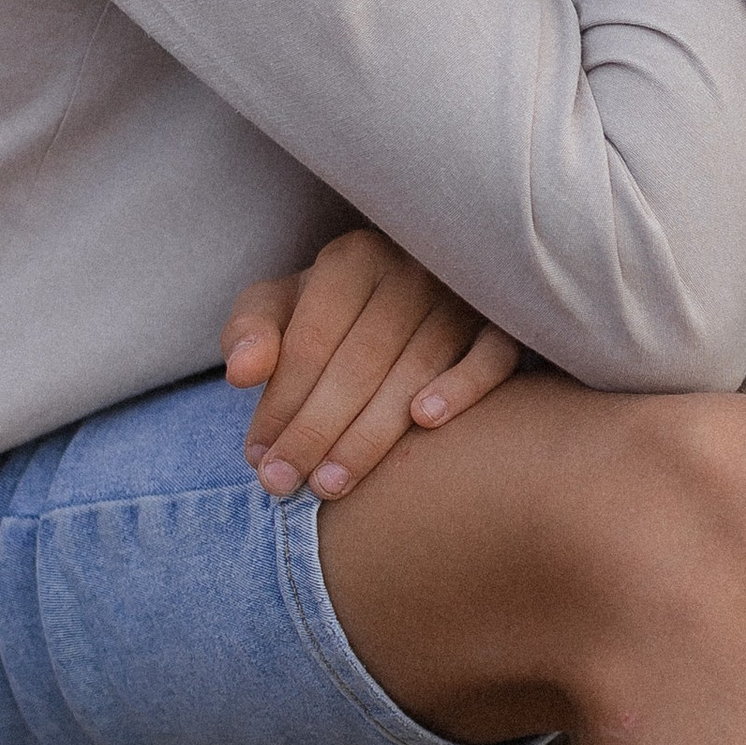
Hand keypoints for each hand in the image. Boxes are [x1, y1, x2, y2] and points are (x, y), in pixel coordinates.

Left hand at [224, 229, 520, 499]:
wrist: (416, 294)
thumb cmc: (336, 311)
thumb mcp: (283, 305)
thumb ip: (251, 331)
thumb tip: (241, 373)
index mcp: (352, 259)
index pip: (311, 340)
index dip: (281, 403)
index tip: (258, 460)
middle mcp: (410, 269)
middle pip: (358, 362)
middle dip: (316, 431)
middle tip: (286, 485)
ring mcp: (463, 296)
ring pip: (415, 369)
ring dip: (370, 433)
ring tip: (331, 484)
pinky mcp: (504, 324)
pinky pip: (490, 358)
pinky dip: (461, 388)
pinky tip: (425, 422)